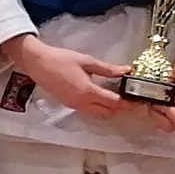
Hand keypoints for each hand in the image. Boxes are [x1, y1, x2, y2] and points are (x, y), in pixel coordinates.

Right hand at [7, 36, 129, 118]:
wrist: (37, 63)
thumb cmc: (60, 59)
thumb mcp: (86, 61)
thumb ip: (107, 68)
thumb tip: (125, 70)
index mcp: (88, 91)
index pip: (114, 103)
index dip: (127, 102)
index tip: (136, 98)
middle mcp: (82, 103)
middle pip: (108, 112)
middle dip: (121, 108)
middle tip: (129, 97)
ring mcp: (74, 106)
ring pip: (99, 114)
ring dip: (110, 109)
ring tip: (117, 96)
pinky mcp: (69, 104)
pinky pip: (89, 111)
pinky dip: (99, 107)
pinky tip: (101, 96)